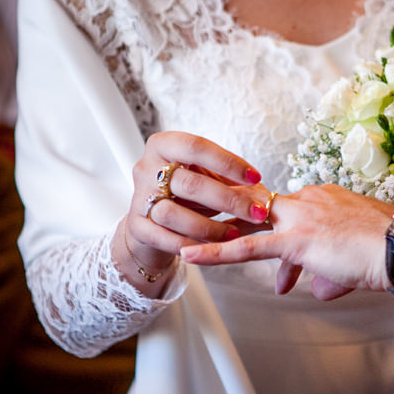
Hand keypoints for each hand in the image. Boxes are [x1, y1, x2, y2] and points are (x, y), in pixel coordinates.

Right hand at [120, 132, 270, 283]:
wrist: (155, 221)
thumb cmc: (186, 193)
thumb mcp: (205, 176)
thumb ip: (225, 177)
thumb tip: (257, 188)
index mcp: (163, 145)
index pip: (196, 147)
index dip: (228, 162)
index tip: (255, 178)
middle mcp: (146, 168)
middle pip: (189, 183)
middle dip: (228, 200)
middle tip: (257, 212)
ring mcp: (138, 198)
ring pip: (173, 213)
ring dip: (209, 227)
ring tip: (235, 235)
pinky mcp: (136, 227)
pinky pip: (164, 238)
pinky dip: (190, 243)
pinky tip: (212, 248)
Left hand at [181, 183, 393, 298]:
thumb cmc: (392, 253)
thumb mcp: (356, 261)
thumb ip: (332, 272)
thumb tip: (323, 290)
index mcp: (325, 198)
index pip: (285, 213)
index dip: (269, 231)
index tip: (257, 242)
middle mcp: (309, 200)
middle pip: (259, 211)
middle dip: (231, 222)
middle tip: (203, 228)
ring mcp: (301, 219)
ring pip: (248, 225)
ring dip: (217, 235)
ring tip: (187, 243)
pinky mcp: (297, 240)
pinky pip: (247, 248)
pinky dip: (216, 253)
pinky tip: (190, 258)